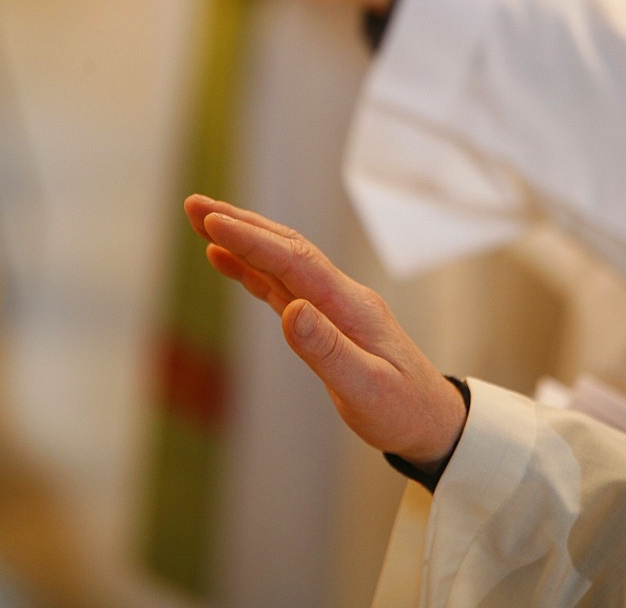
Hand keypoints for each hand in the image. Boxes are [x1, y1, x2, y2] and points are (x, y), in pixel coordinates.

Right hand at [185, 196, 466, 469]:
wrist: (432, 420)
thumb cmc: (402, 410)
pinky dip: (251, 267)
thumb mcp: (367, 391)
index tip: (213, 224)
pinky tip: (224, 259)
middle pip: (285, 246)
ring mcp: (332, 303)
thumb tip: (291, 312)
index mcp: (350, 306)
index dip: (252, 241)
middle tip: (193, 206)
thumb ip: (327, 351)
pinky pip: (281, 283)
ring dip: (241, 237)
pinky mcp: (323, 316)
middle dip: (239, 223)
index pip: (294, 262)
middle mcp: (340, 294)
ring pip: (280, 259)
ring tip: (200, 220)